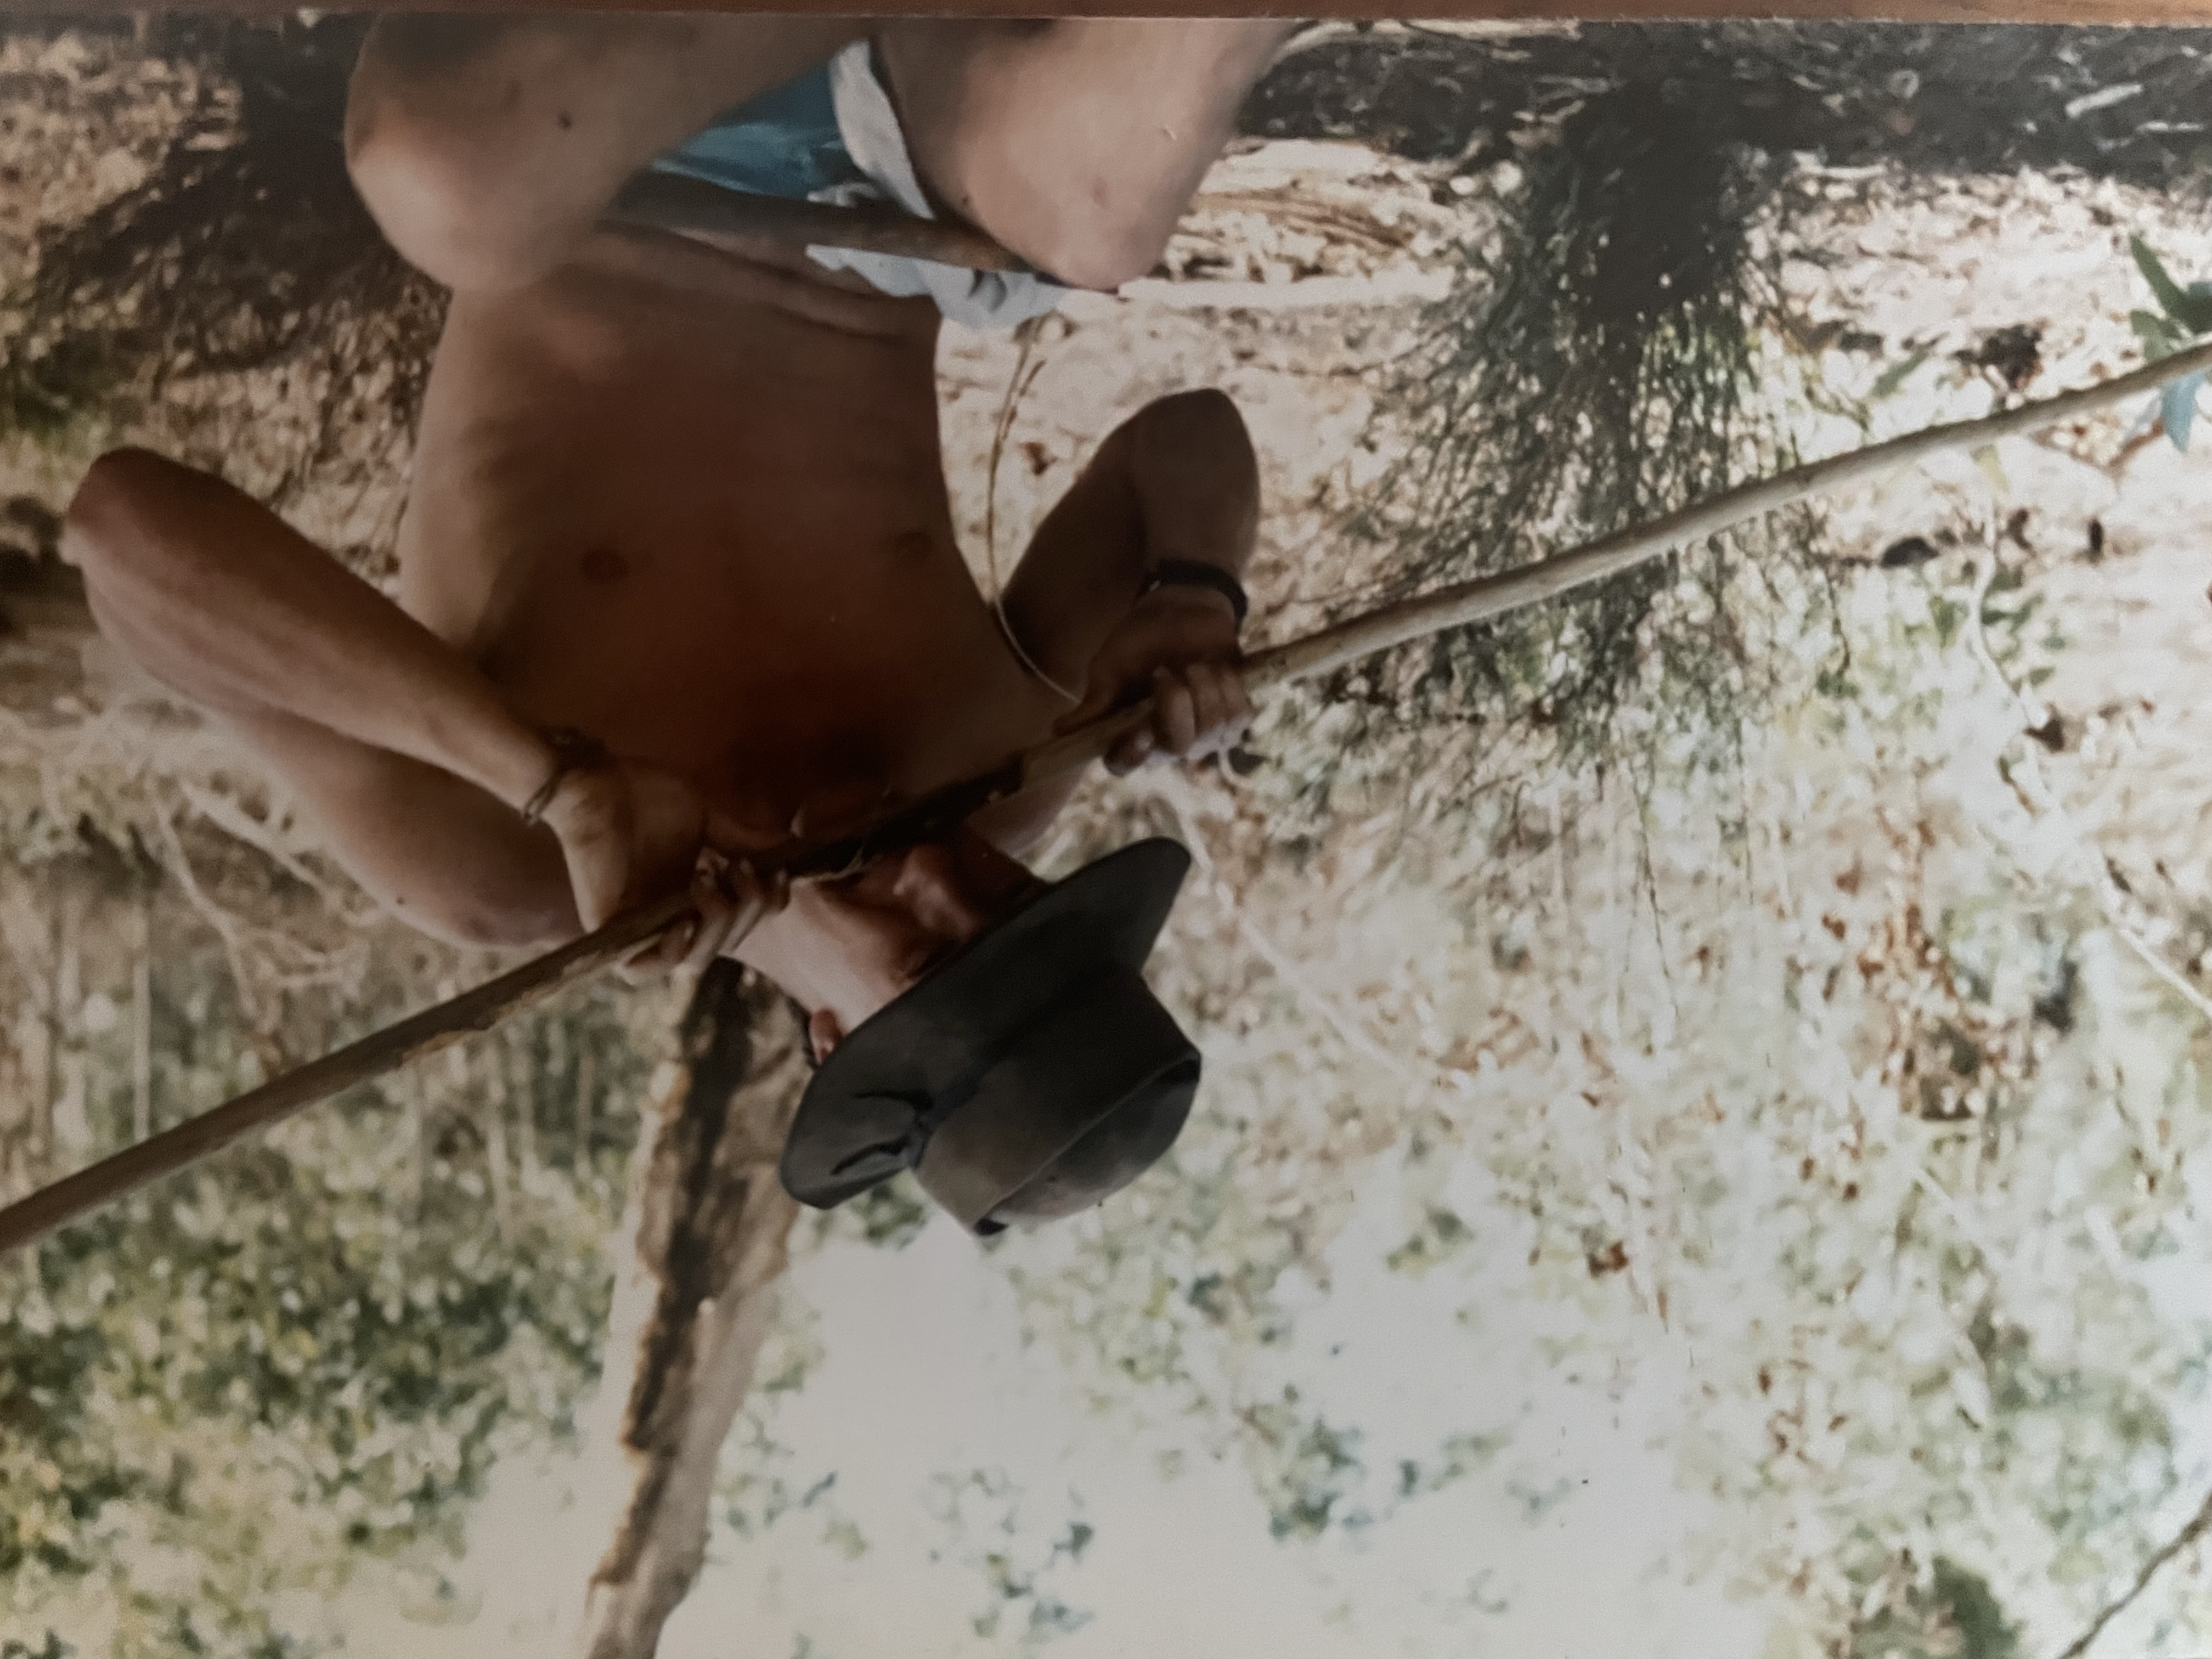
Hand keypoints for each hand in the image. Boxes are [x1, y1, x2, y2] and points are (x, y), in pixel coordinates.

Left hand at [534, 754, 789, 980]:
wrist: (596, 784)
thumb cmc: (644, 795)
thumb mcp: (707, 821)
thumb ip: (742, 843)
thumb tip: (789, 850)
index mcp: (691, 898)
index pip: (741, 926)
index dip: (766, 908)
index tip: (777, 874)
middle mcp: (668, 919)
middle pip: (725, 945)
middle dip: (745, 910)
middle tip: (737, 868)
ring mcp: (638, 930)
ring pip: (693, 963)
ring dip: (715, 925)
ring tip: (705, 881)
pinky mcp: (609, 933)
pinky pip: (640, 972)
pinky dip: (670, 953)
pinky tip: (684, 922)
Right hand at [1057, 585, 1252, 774]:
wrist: (1183, 608)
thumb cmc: (1140, 639)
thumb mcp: (1111, 666)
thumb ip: (1094, 702)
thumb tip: (1058, 732)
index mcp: (1128, 732)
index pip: (1124, 762)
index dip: (1132, 753)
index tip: (1138, 731)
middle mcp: (1165, 742)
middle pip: (1177, 746)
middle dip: (1176, 705)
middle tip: (1166, 671)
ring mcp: (1203, 736)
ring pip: (1213, 730)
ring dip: (1203, 687)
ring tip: (1192, 665)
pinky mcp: (1233, 719)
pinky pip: (1239, 717)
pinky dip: (1228, 686)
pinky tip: (1216, 670)